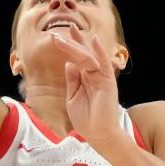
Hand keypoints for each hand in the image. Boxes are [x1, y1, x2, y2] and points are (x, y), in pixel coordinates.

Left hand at [49, 27, 123, 147]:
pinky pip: (104, 64)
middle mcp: (94, 75)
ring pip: (88, 57)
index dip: (70, 46)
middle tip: (60, 31)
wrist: (98, 134)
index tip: (57, 36)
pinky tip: (94, 40)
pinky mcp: (108, 82)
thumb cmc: (86, 119)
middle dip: (72, 41)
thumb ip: (72, 80)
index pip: (77, 58)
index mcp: (85, 78)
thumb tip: (68, 63)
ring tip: (69, 31)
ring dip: (78, 44)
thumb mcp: (72, 97)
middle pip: (82, 54)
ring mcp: (101, 77)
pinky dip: (100, 52)